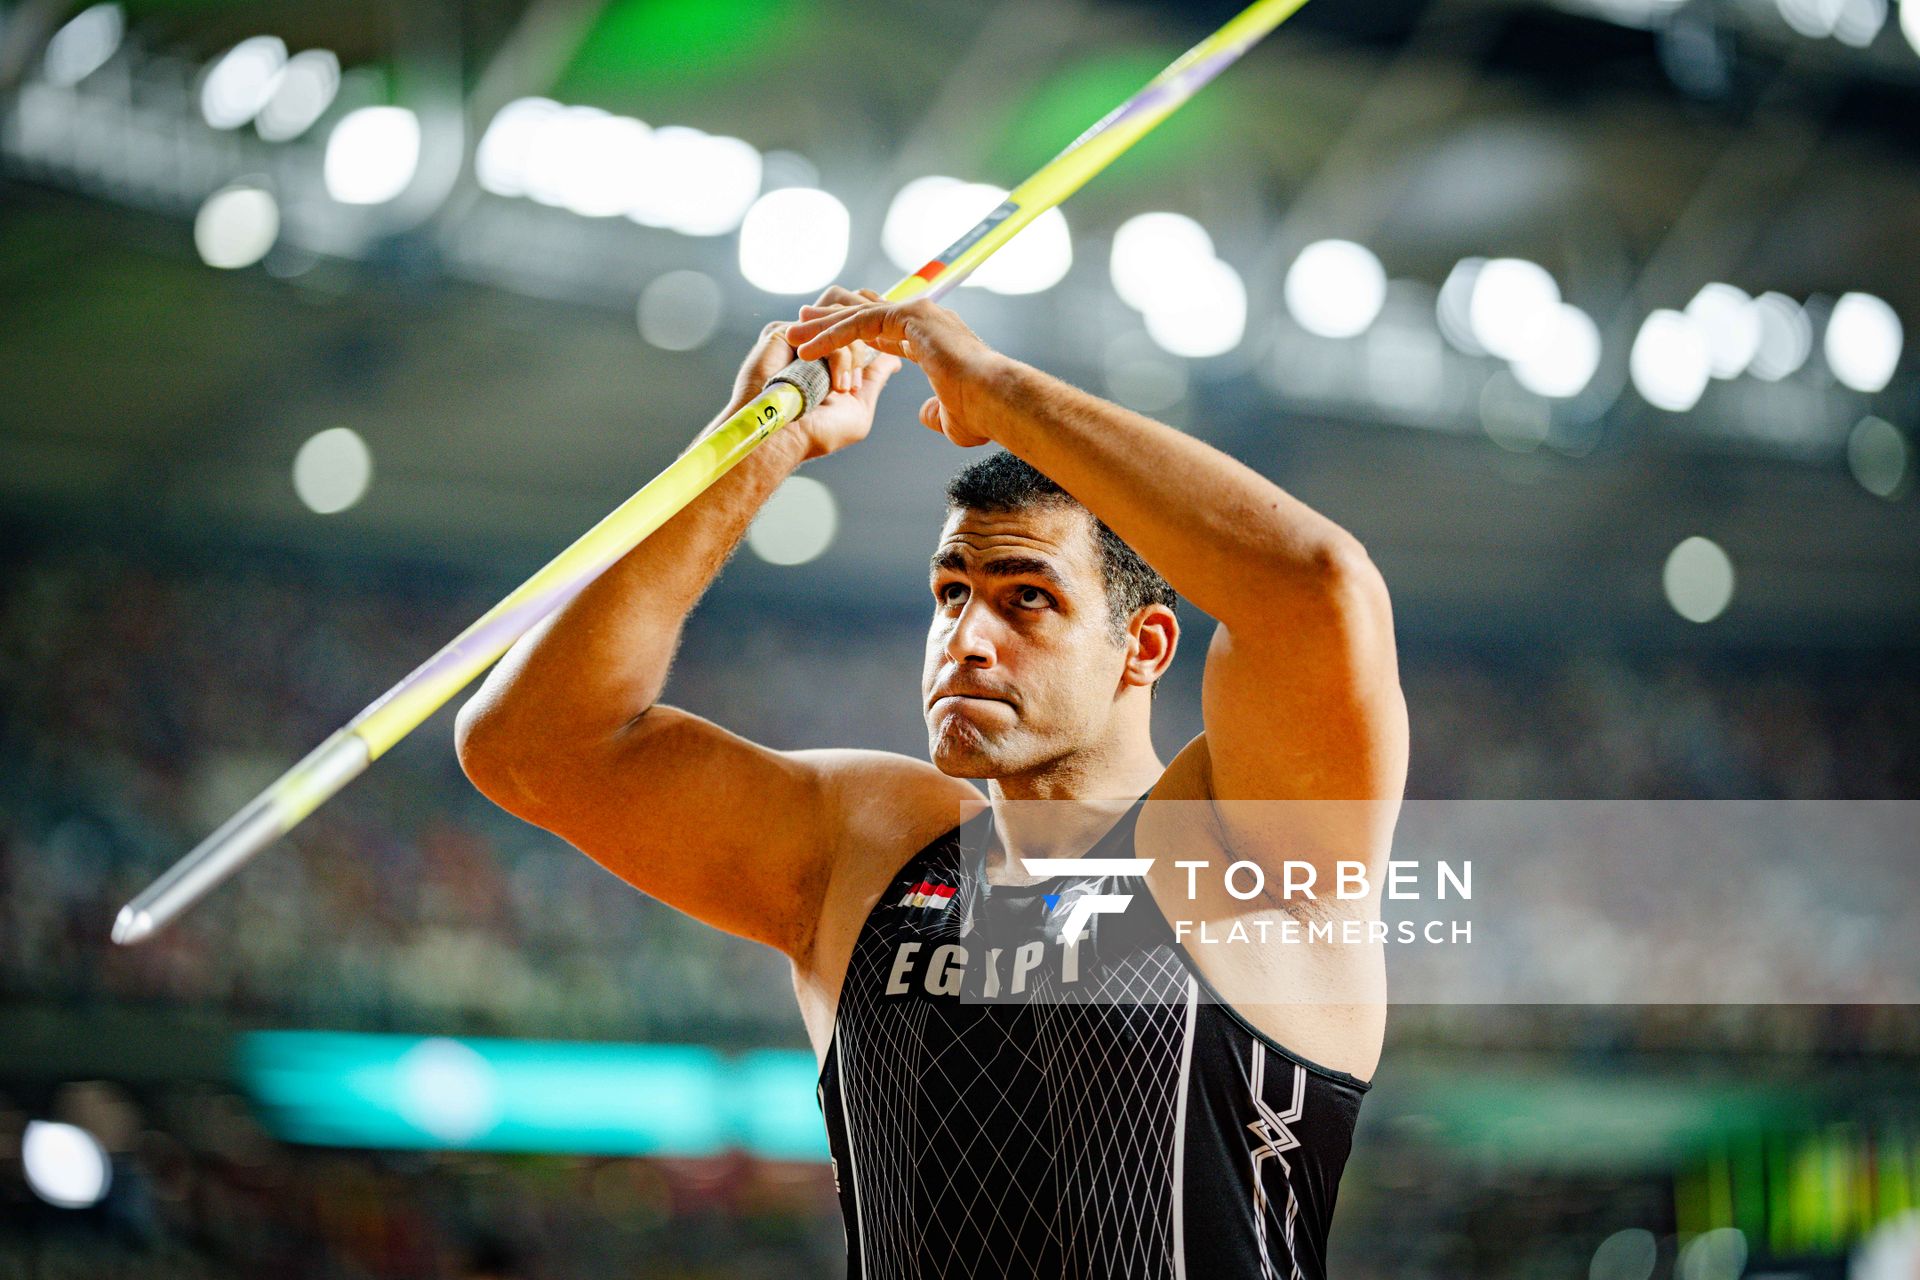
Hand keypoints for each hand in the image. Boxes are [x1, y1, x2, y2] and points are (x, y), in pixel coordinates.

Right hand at [729, 286, 900, 459]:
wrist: (784, 438)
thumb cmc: (818, 432)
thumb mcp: (859, 407)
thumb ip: (874, 378)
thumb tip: (895, 360)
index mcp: (832, 352)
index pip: (860, 322)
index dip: (880, 329)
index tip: (898, 351)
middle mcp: (816, 339)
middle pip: (852, 312)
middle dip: (866, 347)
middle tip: (854, 386)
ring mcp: (801, 334)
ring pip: (841, 319)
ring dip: (851, 356)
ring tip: (844, 390)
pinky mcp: (783, 332)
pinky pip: (823, 330)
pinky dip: (837, 358)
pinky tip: (837, 385)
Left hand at [786, 293, 1001, 448]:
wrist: (994, 401)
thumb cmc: (980, 412)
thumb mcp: (950, 416)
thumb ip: (934, 411)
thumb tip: (924, 415)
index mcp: (931, 337)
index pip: (883, 329)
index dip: (852, 336)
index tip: (826, 344)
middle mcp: (924, 318)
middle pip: (865, 314)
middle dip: (829, 322)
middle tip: (798, 328)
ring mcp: (918, 312)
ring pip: (858, 314)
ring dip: (823, 327)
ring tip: (792, 336)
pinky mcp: (910, 316)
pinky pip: (860, 322)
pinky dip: (833, 335)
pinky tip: (810, 348)